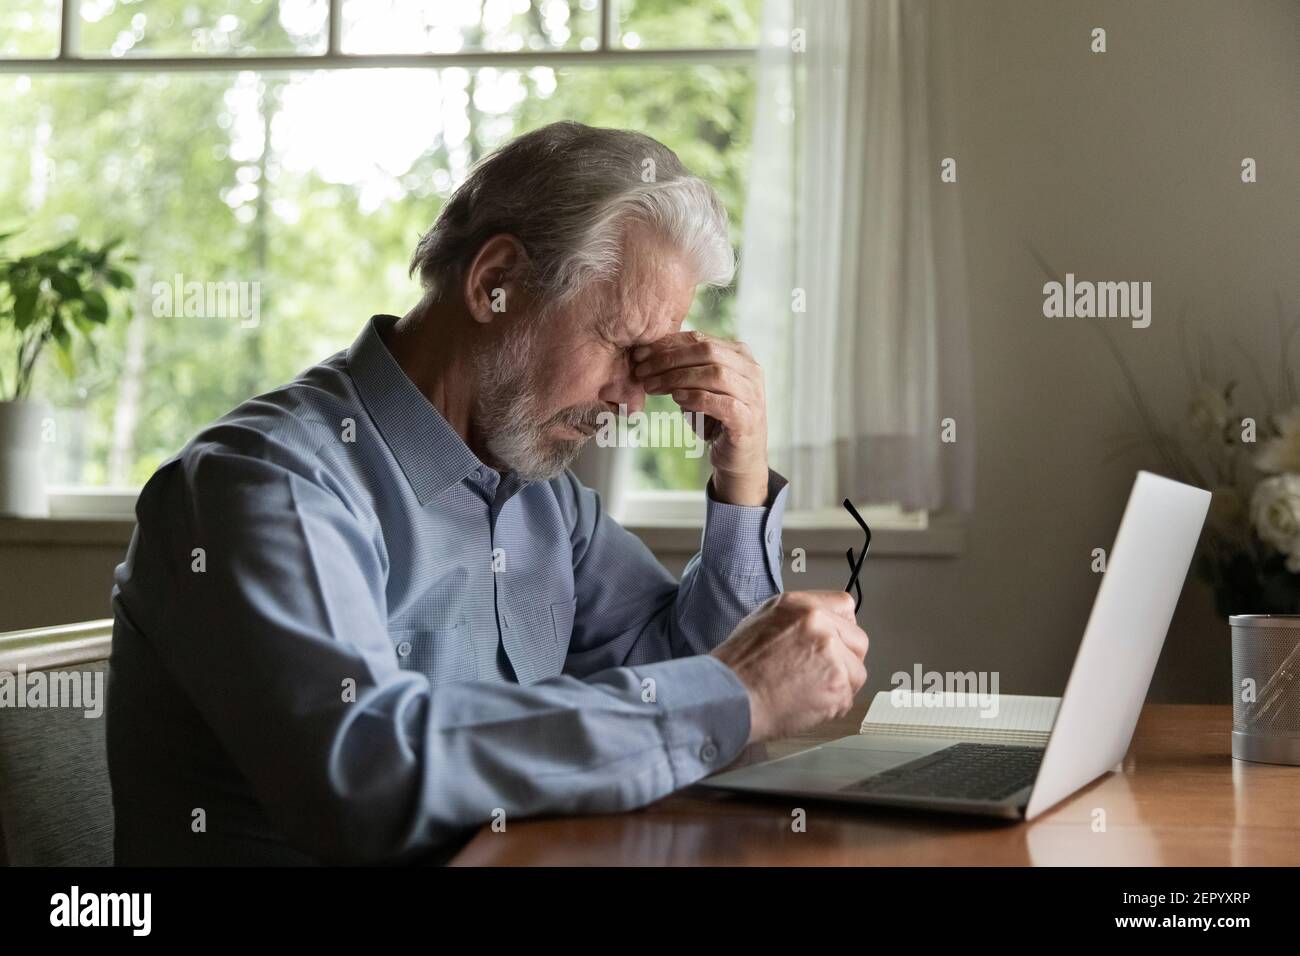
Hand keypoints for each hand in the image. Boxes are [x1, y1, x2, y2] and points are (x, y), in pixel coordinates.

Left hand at [632, 331, 767, 505]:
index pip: (700, 339)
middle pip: (706, 352)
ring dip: (678, 378)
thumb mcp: (698, 387)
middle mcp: (751, 370)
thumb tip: (646, 354)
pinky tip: (677, 399)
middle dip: (669, 360)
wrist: (739, 456)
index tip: (639, 355)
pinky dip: (697, 398)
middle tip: (641, 371)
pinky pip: (722, 402)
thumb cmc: (716, 418)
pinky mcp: (748, 419)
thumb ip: (683, 368)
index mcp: (739, 355)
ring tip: (653, 386)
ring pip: (715, 374)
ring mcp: (753, 394)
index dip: (667, 345)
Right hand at [710, 591, 868, 743]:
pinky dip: (832, 705)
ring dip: (839, 684)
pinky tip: (807, 702)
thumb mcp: (762, 620)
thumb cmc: (737, 667)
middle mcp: (819, 625)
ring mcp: (832, 655)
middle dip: (845, 658)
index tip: (837, 640)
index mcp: (800, 606)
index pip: (845, 606)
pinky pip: (849, 696)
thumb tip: (823, 626)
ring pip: (857, 671)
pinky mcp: (838, 685)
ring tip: (808, 690)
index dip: (841, 627)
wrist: (729, 698)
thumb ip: (799, 619)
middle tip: (820, 672)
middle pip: (858, 640)